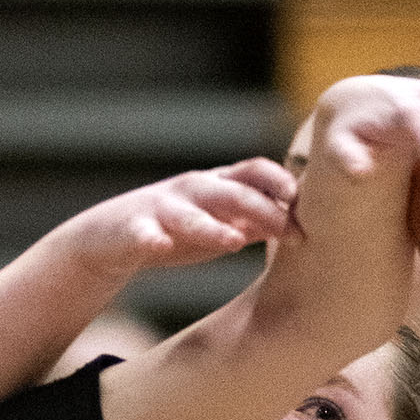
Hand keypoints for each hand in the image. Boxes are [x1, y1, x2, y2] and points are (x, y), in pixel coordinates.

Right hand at [62, 161, 299, 278]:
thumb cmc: (173, 231)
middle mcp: (193, 190)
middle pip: (233, 192)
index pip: (255, 173)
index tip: (309, 208)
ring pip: (191, 214)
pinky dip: (151, 238)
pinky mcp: (133, 230)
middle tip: (291, 232)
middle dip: (264, 209)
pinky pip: (143, 234)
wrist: (109, 239)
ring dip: (212, 226)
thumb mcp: (218, 225)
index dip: (282, 185)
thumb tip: (299, 225)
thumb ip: (253, 223)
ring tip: (233, 241)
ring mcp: (162, 209)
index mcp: (216, 185)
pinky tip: (160, 246)